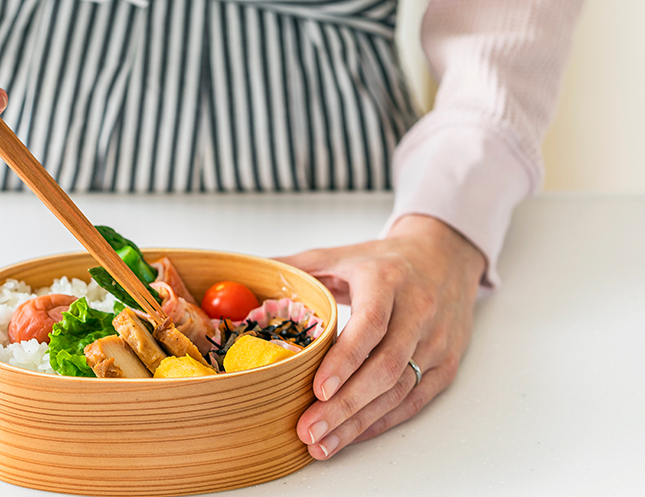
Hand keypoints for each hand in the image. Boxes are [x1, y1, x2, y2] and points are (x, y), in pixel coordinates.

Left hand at [276, 214, 485, 459]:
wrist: (446, 256)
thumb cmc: (384, 261)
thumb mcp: (339, 255)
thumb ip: (295, 266)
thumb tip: (252, 271)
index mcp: (387, 281)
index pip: (370, 325)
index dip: (345, 360)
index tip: (318, 389)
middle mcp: (417, 312)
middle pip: (385, 368)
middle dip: (345, 405)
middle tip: (310, 430)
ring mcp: (436, 341)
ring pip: (400, 391)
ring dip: (360, 422)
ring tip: (323, 443)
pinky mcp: (446, 363)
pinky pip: (414, 400)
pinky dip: (382, 421)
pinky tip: (353, 434)